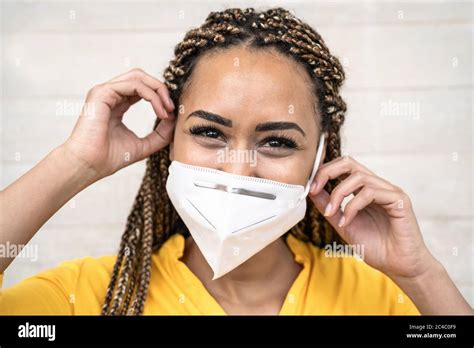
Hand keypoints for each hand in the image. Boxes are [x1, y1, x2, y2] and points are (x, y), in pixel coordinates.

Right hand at [62, 68, 175, 181]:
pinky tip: (160, 112)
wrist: (89, 165)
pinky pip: (134, 85)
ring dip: (158, 91)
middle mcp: (110, 95)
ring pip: (138, 77)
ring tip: (167, 110)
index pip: (142, 89)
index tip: (172, 113)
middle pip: (141, 77)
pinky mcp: (102, 93)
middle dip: (161, 89)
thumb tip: (174, 120)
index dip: (160, 96)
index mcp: (117, 104)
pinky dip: (151, 96)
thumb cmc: (109, 158)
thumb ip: (160, 134)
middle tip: (172, 108)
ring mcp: (105, 92)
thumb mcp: (144, 145)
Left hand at [309, 155, 436, 280]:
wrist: (398, 266)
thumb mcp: (343, 223)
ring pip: (359, 177)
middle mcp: (378, 186)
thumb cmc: (375, 246)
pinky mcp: (399, 200)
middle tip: (314, 188)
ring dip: (338, 194)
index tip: (310, 188)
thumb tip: (311, 190)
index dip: (324, 172)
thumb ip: (329, 206)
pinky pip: (371, 193)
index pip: (343, 166)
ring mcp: (389, 191)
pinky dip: (353, 206)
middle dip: (327, 172)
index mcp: (365, 189)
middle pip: (350, 162)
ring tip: (331, 213)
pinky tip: (347, 221)